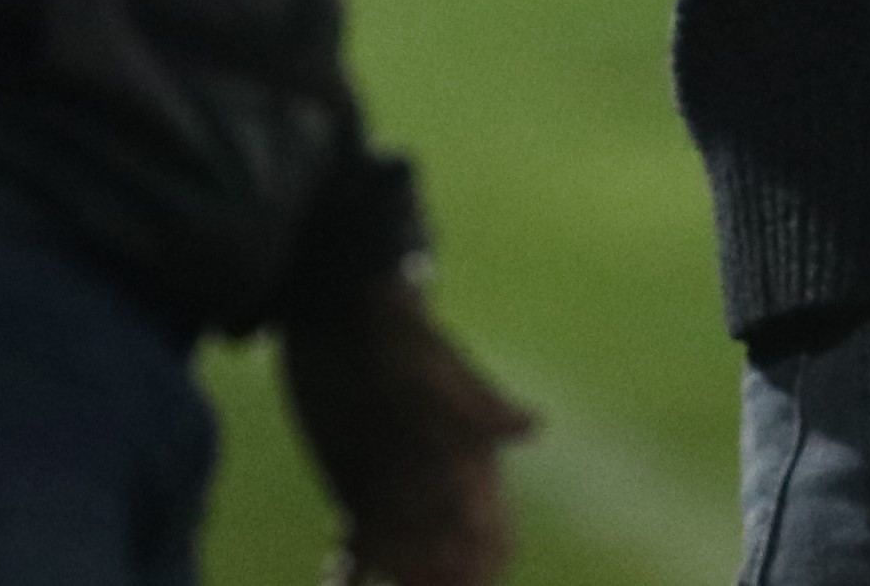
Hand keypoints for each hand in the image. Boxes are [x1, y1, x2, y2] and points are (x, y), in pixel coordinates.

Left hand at [285, 277, 532, 585]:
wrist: (334, 310)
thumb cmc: (391, 327)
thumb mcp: (432, 360)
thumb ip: (476, 398)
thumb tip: (534, 427)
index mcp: (468, 454)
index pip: (491, 525)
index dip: (486, 560)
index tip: (470, 578)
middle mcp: (436, 479)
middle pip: (452, 550)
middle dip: (444, 577)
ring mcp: (395, 487)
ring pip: (409, 554)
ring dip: (404, 576)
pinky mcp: (354, 488)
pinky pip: (361, 543)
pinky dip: (353, 569)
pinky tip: (339, 581)